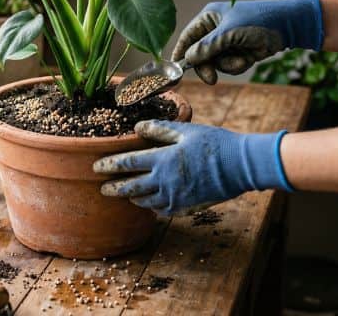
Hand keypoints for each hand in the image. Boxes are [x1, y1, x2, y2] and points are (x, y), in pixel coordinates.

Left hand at [93, 120, 292, 217]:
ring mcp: (176, 196)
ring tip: (126, 195)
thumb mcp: (186, 130)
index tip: (96, 167)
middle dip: (114, 188)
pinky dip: (154, 207)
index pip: (128, 163)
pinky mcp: (187, 206)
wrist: (240, 166)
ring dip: (133, 198)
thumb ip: (159, 129)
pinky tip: (151, 203)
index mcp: (162, 160)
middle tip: (102, 188)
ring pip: (146, 202)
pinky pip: (164, 210)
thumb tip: (137, 127)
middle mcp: (165, 181)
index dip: (110, 165)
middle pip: (131, 188)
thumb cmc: (214, 143)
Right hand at [171, 0, 323, 83]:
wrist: (289, 25)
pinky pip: (229, 65)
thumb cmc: (257, 20)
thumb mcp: (229, 33)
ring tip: (241, 58)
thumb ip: (207, 46)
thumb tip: (188, 58)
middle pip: (199, 54)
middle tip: (211, 79)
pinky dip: (237, 65)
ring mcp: (227, 41)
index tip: (176, 70)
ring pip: (215, 62)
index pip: (188, 37)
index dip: (181, 53)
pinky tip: (248, 58)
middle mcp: (215, 29)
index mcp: (209, 18)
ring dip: (227, 65)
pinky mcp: (239, 51)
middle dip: (207, 66)